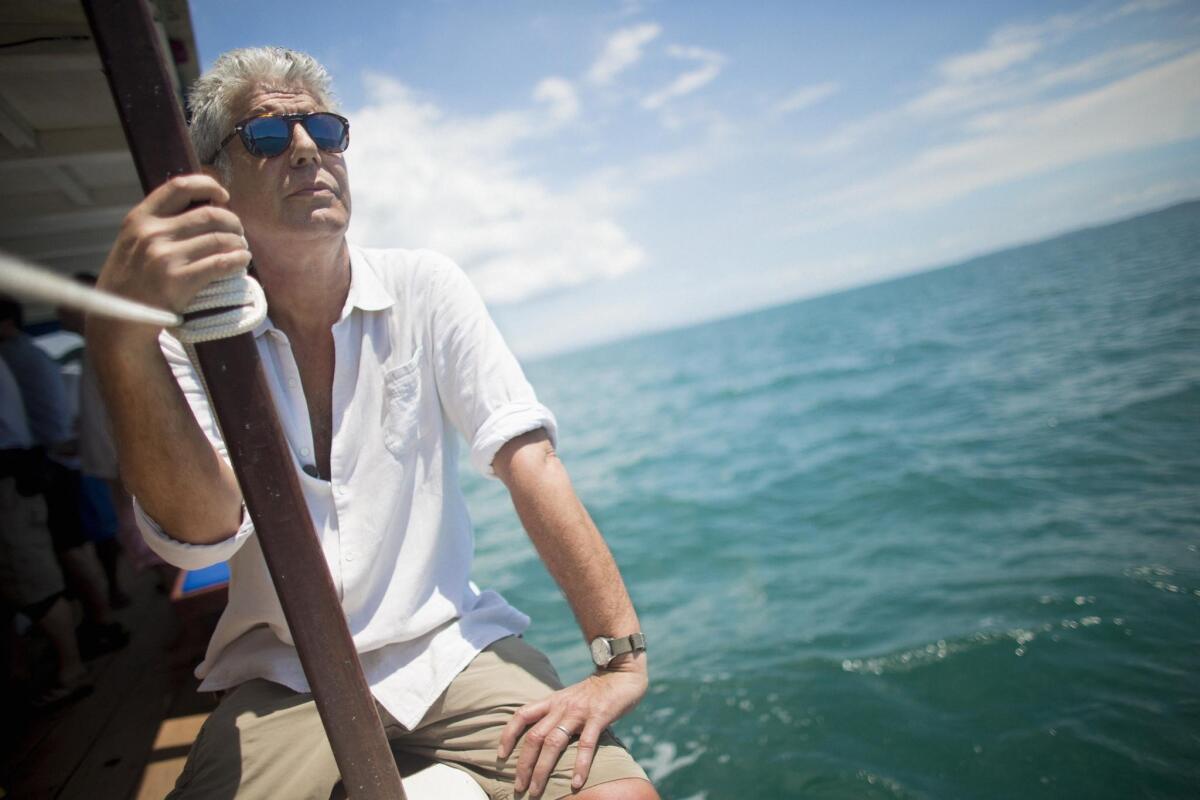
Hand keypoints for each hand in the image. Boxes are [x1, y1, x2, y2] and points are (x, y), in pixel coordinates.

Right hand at [92, 174, 250, 343]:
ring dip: (239, 244)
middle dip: (232, 222)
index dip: (208, 186)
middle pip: (210, 214)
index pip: (180, 186)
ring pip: (220, 239)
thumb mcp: (133, 242)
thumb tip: (205, 207)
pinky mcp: (179, 280)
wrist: (118, 321)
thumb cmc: (132, 281)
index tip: (223, 195)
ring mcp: (165, 257)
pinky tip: (242, 262)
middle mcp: (152, 233)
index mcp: (140, 218)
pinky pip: (221, 263)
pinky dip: (239, 260)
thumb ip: (160, 224)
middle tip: (238, 233)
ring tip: (241, 250)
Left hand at [498, 654, 647, 796]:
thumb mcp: (569, 699)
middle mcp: (561, 706)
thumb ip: (557, 715)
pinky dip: (580, 765)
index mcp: (552, 701)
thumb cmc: (595, 691)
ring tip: (536, 790)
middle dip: (523, 764)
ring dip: (542, 769)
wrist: (621, 672)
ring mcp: (579, 712)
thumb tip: (543, 739)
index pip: (521, 715)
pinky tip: (576, 783)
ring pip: (553, 742)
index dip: (508, 735)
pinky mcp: (599, 717)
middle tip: (518, 787)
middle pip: (534, 736)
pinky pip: (586, 744)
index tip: (501, 756)